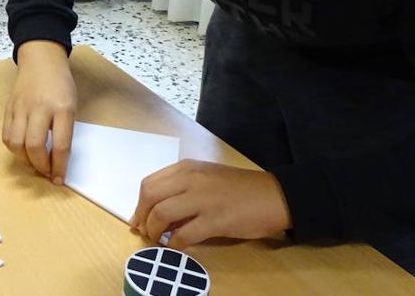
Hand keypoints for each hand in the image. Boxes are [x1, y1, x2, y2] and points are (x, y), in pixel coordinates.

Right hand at [2, 40, 75, 183]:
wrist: (40, 60)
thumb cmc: (60, 84)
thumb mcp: (71, 105)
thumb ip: (64, 130)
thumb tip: (57, 159)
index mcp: (62, 108)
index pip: (60, 144)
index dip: (59, 167)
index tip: (59, 179)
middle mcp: (39, 108)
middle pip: (34, 146)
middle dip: (40, 166)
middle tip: (46, 172)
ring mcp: (21, 107)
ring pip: (16, 144)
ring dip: (25, 160)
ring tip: (33, 163)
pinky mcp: (8, 108)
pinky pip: (7, 135)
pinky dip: (14, 149)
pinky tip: (22, 150)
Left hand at [129, 160, 291, 247]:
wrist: (274, 196)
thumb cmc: (240, 188)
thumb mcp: (206, 178)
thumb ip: (182, 189)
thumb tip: (157, 212)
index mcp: (187, 168)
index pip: (149, 183)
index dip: (140, 205)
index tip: (139, 219)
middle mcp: (191, 179)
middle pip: (150, 197)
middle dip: (142, 217)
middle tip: (146, 232)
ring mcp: (203, 199)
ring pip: (162, 215)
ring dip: (155, 232)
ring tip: (159, 240)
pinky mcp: (215, 220)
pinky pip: (183, 235)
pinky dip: (174, 244)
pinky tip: (177, 247)